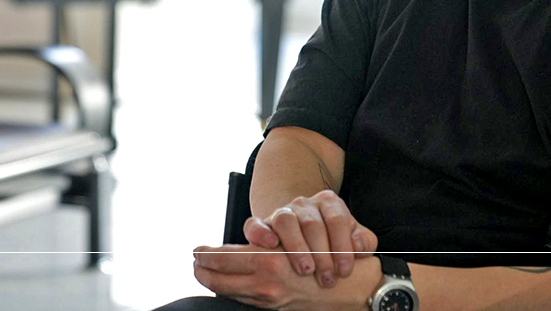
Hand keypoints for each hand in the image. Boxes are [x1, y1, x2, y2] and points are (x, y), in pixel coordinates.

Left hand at [193, 243, 379, 310]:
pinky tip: (227, 287)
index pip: (226, 258)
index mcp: (271, 263)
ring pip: (230, 290)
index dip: (208, 255)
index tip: (196, 251)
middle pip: (221, 276)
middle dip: (203, 269)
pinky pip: (246, 301)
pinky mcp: (277, 308)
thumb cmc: (333, 261)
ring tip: (202, 274)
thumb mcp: (302, 246)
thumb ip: (270, 248)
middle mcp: (267, 282)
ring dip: (214, 281)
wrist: (357, 290)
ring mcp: (270, 299)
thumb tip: (238, 252)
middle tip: (193, 262)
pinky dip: (232, 293)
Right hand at [242, 190, 378, 288]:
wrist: (305, 228)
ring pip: (286, 221)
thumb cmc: (331, 237)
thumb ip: (363, 242)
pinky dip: (260, 233)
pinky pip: (255, 223)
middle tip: (326, 278)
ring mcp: (283, 212)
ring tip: (305, 270)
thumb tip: (359, 248)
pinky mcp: (263, 223)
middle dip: (321, 254)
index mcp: (329, 203)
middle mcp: (305, 204)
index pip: (338, 220)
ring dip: (296, 247)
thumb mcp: (352, 237)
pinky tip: (269, 245)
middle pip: (312, 224)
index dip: (343, 247)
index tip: (344, 270)